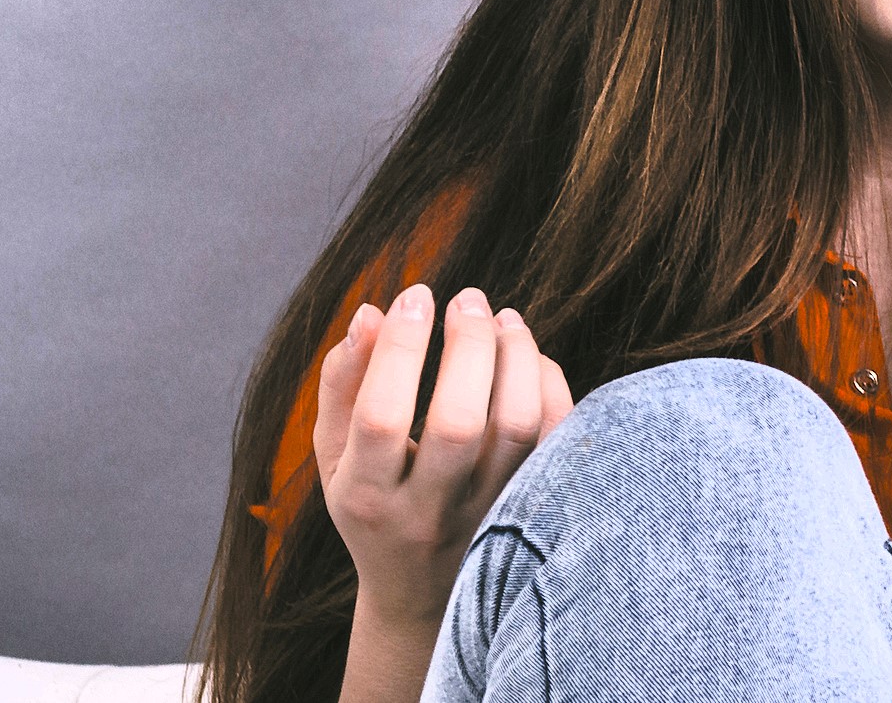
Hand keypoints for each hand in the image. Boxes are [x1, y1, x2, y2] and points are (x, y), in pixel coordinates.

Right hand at [314, 283, 574, 627]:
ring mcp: (485, 516)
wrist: (422, 596)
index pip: (381, 416)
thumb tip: (371, 312)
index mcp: (367, 496)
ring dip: (516, 356)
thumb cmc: (374, 504)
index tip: (415, 295)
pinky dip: (549, 384)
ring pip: (518, 428)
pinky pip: (556, 439)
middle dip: (468, 344)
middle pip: (460, 421)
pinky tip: (527, 357)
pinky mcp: (531, 511)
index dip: (401, 346)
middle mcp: (428, 513)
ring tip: (502, 317)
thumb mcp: (335, 454)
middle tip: (467, 299)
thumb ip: (343, 382)